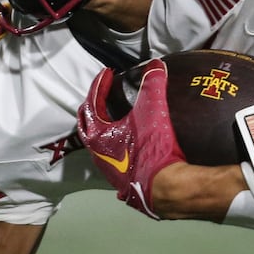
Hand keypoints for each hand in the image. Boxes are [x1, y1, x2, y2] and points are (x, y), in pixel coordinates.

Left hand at [76, 60, 185, 218]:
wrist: (165, 188)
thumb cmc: (152, 150)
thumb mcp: (153, 111)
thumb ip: (153, 85)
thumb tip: (156, 64)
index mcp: (98, 136)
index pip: (92, 104)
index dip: (99, 85)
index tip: (107, 73)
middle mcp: (98, 155)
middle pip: (87, 127)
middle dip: (93, 108)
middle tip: (100, 95)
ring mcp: (110, 172)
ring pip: (99, 146)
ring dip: (103, 130)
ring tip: (114, 119)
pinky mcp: (124, 183)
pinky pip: (114, 162)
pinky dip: (117, 149)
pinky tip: (129, 149)